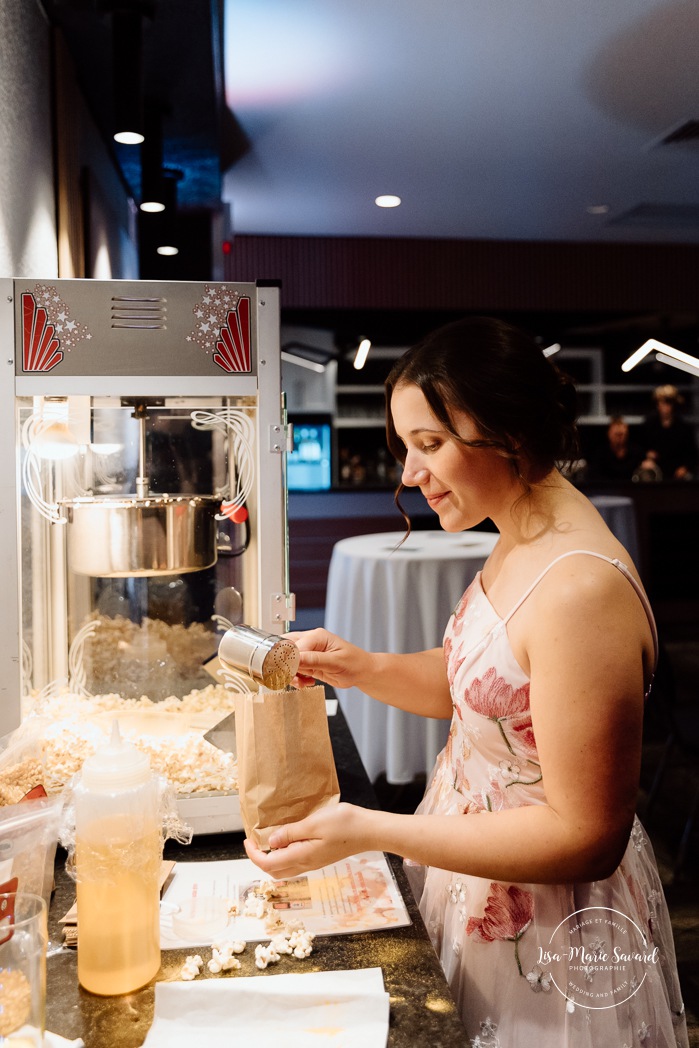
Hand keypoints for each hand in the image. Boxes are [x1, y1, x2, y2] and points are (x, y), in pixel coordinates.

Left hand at [243, 802, 367, 878]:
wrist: (369, 831)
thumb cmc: (344, 824)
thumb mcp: (313, 823)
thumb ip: (290, 833)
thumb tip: (271, 842)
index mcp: (302, 856)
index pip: (268, 864)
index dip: (253, 854)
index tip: (248, 839)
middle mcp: (306, 864)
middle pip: (275, 871)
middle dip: (260, 859)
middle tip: (255, 841)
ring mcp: (314, 863)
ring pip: (285, 868)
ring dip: (272, 857)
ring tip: (269, 839)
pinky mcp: (320, 858)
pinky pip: (295, 861)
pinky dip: (284, 854)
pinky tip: (288, 838)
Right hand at [284, 628, 372, 689]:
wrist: (362, 672)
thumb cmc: (355, 663)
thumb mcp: (335, 662)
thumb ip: (314, 660)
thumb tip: (295, 659)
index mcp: (317, 636)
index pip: (293, 645)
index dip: (288, 660)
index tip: (288, 672)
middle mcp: (311, 642)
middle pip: (285, 649)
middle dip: (285, 665)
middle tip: (291, 677)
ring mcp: (309, 652)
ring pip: (288, 661)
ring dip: (291, 674)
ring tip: (301, 682)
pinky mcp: (309, 662)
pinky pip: (294, 669)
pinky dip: (296, 678)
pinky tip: (305, 682)